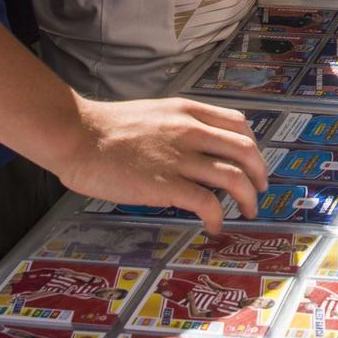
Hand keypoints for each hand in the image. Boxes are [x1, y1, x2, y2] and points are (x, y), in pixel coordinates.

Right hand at [47, 97, 269, 234]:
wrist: (77, 135)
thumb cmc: (106, 128)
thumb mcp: (154, 113)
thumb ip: (179, 126)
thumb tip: (196, 148)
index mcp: (188, 111)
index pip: (238, 123)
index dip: (253, 145)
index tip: (253, 161)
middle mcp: (191, 130)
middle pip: (245, 150)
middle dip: (260, 173)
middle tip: (260, 190)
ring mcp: (180, 157)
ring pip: (234, 176)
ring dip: (248, 197)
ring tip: (247, 211)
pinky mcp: (166, 184)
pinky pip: (206, 202)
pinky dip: (218, 217)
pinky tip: (214, 226)